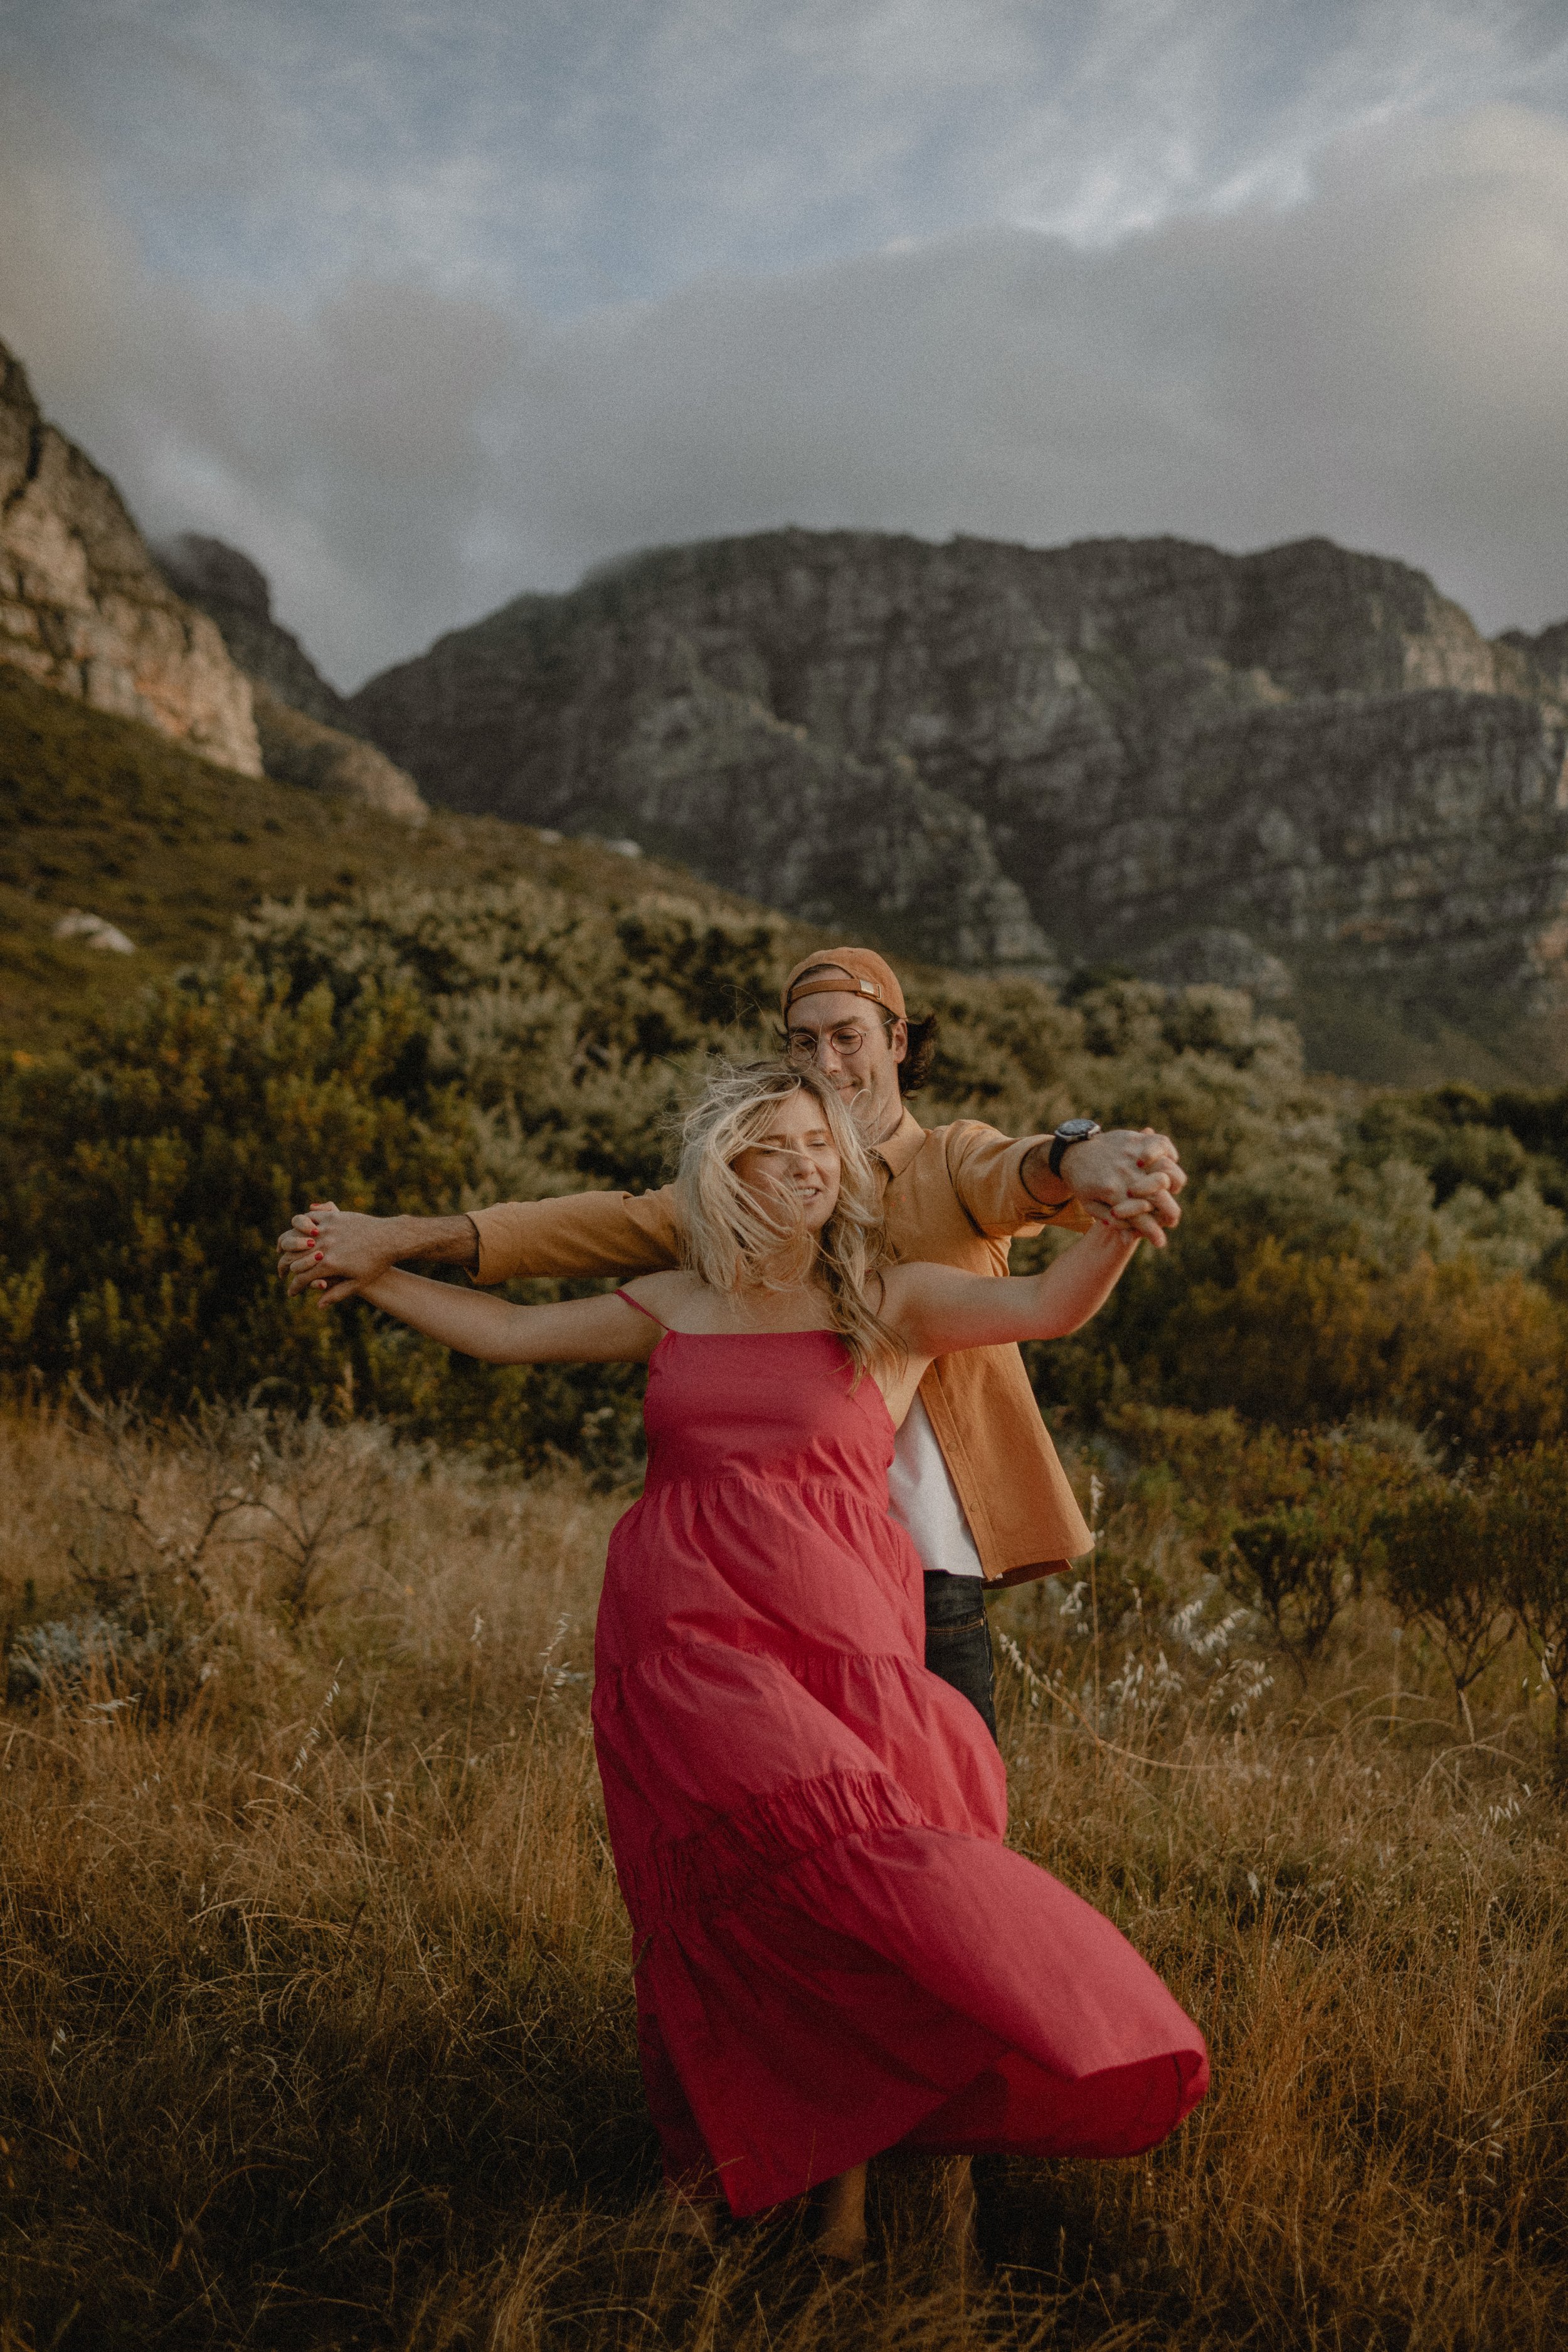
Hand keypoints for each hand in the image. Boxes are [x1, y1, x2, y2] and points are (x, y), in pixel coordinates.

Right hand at [278, 1203, 400, 1304]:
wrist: (392, 1238)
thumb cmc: (377, 1263)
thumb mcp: (358, 1283)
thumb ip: (336, 1294)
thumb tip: (318, 1305)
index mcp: (329, 1265)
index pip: (302, 1278)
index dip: (294, 1287)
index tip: (291, 1293)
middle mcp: (324, 1246)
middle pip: (293, 1257)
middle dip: (284, 1267)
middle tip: (282, 1273)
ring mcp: (327, 1229)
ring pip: (296, 1236)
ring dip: (286, 1244)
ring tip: (282, 1251)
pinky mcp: (333, 1216)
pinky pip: (310, 1218)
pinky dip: (300, 1225)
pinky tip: (298, 1231)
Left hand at [1057, 1126, 1184, 1248]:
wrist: (1072, 1152)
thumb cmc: (1082, 1183)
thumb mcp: (1091, 1205)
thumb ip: (1114, 1222)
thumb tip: (1131, 1239)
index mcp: (1113, 1192)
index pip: (1141, 1217)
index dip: (1153, 1233)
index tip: (1160, 1242)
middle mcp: (1125, 1174)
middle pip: (1160, 1196)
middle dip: (1169, 1212)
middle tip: (1169, 1218)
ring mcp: (1132, 1155)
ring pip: (1167, 1170)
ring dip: (1171, 1183)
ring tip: (1167, 1189)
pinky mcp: (1135, 1139)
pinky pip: (1162, 1144)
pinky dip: (1169, 1154)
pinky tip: (1166, 1163)